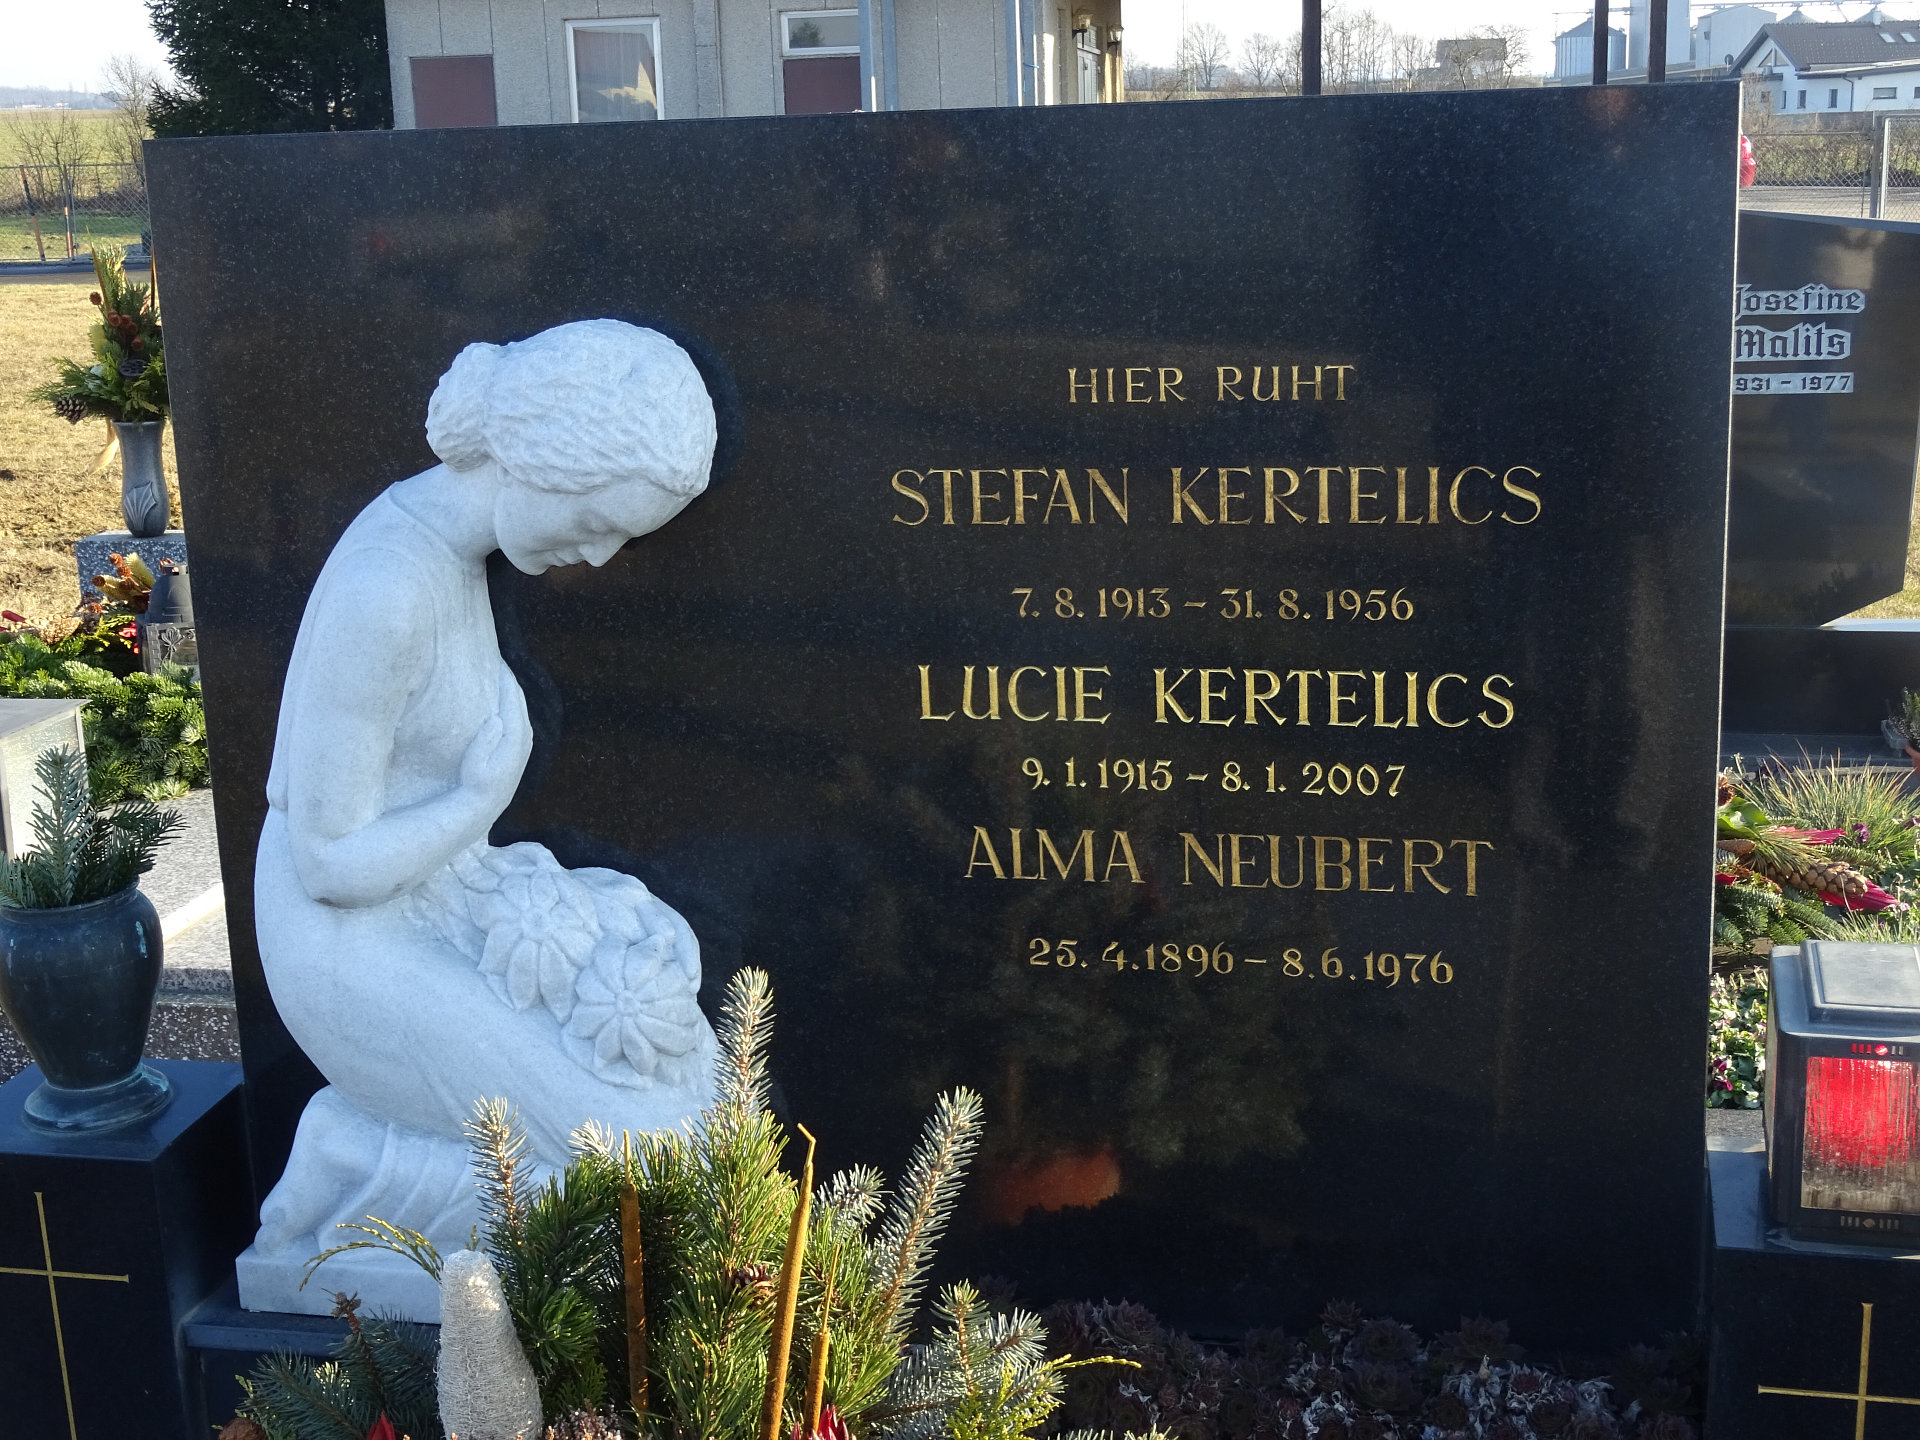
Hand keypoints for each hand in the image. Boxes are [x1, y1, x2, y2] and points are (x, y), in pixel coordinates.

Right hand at [459, 667, 533, 813]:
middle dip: (507, 677)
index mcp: (515, 736)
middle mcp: (525, 735)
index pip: (512, 697)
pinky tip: (500, 692)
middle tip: (494, 656)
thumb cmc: (475, 784)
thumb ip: (486, 742)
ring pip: (519, 704)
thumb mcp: (476, 766)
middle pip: (518, 697)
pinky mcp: (520, 744)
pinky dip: (511, 699)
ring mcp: (525, 739)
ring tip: (496, 669)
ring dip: (509, 687)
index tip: (494, 657)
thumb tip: (497, 719)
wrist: (485, 805)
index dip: (503, 676)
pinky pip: (517, 712)